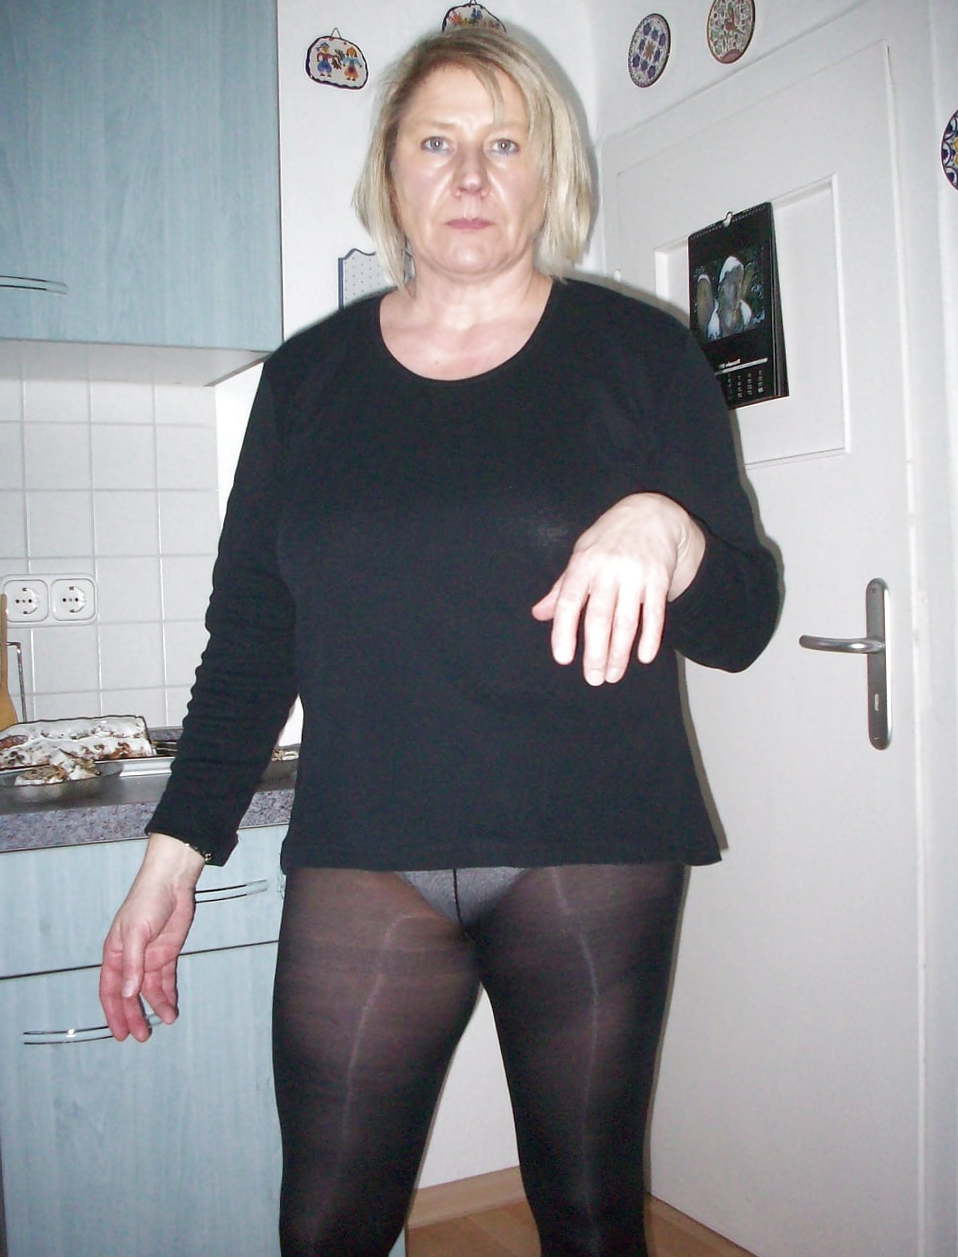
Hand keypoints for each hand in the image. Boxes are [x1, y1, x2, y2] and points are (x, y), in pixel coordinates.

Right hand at [99, 833, 204, 1041]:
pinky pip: (165, 980)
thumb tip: (129, 994)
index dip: (113, 1013)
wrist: (172, 883)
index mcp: (114, 954)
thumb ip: (133, 964)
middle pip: (130, 995)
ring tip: (164, 1022)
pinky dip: (168, 994)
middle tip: (142, 1036)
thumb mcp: (135, 933)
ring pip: (149, 990)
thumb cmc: (146, 901)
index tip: (120, 1033)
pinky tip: (171, 1007)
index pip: (110, 991)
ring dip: (155, 1006)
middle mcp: (131, 960)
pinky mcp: (167, 954)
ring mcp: (149, 958)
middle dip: (134, 1016)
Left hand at [531, 493, 704, 683]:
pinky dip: (650, 637)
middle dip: (596, 652)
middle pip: (599, 617)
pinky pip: (654, 613)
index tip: (563, 659)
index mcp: (583, 565)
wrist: (651, 514)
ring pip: (626, 620)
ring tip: (613, 676)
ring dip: (620, 652)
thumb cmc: (607, 540)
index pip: (568, 602)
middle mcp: (608, 570)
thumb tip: (539, 614)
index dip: (564, 632)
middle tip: (594, 679)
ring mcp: (635, 574)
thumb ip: (561, 588)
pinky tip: (644, 657)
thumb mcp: (580, 556)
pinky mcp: (659, 579)